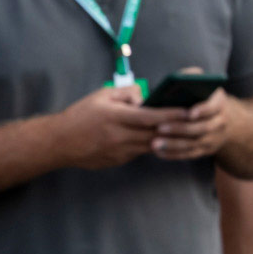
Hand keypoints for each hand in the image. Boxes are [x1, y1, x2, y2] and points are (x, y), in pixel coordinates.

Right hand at [55, 86, 187, 170]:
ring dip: (163, 138)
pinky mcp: (119, 160)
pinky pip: (139, 152)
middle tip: (192, 122)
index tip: (189, 111)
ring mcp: (121, 151)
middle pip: (157, 134)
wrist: (59, 142)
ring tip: (177, 131)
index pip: (152, 117)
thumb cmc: (79, 116)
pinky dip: (147, 145)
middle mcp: (121, 136)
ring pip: (151, 145)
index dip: (173, 114)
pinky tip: (150, 139)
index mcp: (117, 117)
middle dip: (176, 128)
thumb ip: (125, 93)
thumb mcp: (100, 95)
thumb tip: (144, 97)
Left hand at [153, 86, 232, 159]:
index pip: (212, 107)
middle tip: (160, 128)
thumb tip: (179, 78)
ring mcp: (213, 138)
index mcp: (219, 103)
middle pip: (201, 128)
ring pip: (194, 143)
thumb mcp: (202, 85)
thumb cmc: (202, 97)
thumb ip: (192, 78)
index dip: (202, 110)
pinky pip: (189, 154)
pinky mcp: (205, 150)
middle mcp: (220, 122)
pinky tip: (158, 152)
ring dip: (174, 144)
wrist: (222, 118)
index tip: (190, 113)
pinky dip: (174, 154)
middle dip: (180, 129)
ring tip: (154, 143)